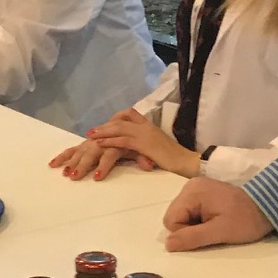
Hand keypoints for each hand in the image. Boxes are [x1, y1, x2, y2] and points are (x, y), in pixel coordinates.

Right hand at [49, 133, 155, 180]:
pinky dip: (64, 155)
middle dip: (83, 164)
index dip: (104, 165)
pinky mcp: (87, 143)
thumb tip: (149, 165)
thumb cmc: (139, 144)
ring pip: (81, 149)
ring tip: (65, 173)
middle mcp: (104, 140)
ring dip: (72, 161)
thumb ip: (144, 158)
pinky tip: (53, 164)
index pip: (110, 153)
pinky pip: (74, 148)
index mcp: (119, 141)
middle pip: (92, 151)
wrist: (135, 130)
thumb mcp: (145, 151)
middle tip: (75, 176)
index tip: (97, 177)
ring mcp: (94, 141)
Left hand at [79, 107, 200, 177]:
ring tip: (90, 136)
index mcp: (149, 126)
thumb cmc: (174, 160)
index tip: (103, 125)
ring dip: (103, 132)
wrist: (187, 163)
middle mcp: (146, 126)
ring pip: (119, 128)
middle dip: (104, 126)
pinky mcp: (145, 144)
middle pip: (120, 121)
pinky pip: (123, 140)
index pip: (129, 114)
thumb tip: (135, 150)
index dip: (114, 119)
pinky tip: (100, 144)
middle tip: (90, 132)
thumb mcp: (157, 149)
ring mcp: (145, 133)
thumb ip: (144, 146)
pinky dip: (110, 141)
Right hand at [162, 177, 271, 251]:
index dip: (185, 233)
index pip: (171, 219)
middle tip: (212, 229)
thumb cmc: (245, 220)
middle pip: (175, 216)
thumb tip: (168, 244)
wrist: (268, 208)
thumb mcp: (220, 232)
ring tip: (215, 224)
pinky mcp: (204, 192)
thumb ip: (192, 237)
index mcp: (192, 192)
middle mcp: (191, 186)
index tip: (207, 233)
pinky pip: (191, 211)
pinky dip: (200, 220)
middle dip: (189, 228)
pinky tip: (215, 219)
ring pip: (182, 215)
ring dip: (195, 225)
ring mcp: (197, 187)